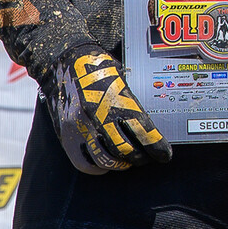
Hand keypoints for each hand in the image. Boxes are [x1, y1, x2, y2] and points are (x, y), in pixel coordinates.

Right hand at [44, 50, 170, 174]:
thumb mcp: (121, 79)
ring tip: (129, 161)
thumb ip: (132, 103)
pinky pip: (83, 163)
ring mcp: (79, 127)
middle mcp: (97, 115)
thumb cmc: (97, 66)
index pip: (143, 131)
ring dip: (121, 164)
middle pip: (126, 150)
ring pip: (106, 159)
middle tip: (147, 158)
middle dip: (141, 158)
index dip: (157, 147)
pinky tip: (106, 164)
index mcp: (115, 99)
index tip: (165, 155)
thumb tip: (149, 126)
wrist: (62, 61)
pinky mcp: (66, 135)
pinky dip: (98, 167)